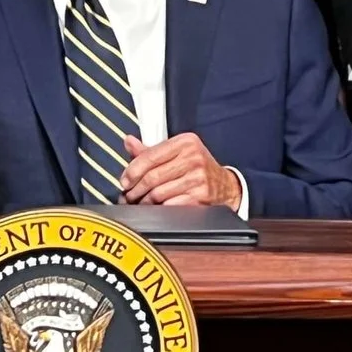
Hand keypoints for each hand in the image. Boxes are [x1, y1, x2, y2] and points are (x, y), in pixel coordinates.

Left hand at [121, 133, 242, 207]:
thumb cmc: (199, 169)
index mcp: (185, 142)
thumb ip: (152, 150)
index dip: (132, 170)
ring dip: (144, 201)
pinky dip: (158, 209)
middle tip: (128, 195)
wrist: (226, 187)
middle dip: (135, 189)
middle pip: (152, 176)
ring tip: (140, 202)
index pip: (150, 156)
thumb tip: (129, 142)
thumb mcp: (178, 153)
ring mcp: (197, 178)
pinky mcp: (200, 196)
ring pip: (158, 193)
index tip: (125, 180)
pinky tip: (155, 208)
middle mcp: (193, 158)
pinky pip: (169, 205)